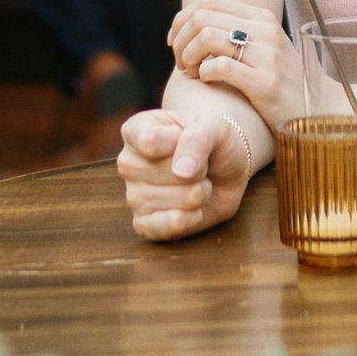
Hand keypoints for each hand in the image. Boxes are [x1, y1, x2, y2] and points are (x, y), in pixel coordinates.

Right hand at [116, 103, 254, 239]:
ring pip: (168, 201)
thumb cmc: (215, 142)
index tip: (188, 138)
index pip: (150, 142)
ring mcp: (134, 195)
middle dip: (195, 170)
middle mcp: (129, 164)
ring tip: (200, 184)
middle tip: (200, 164)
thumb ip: (198, 140)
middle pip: (162, 172)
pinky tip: (195, 210)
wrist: (227, 168)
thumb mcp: (214, 127)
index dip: (180, 143)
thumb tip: (182, 171)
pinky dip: (187, 220)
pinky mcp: (144, 223)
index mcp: (136, 131)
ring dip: (197, 194)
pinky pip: (161, 229)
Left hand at [166, 0, 298, 128]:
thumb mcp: (264, 46)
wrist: (314, 112)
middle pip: (202, 17)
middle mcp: (265, 30)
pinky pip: (220, 66)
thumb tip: (204, 0)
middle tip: (182, 63)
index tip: (174, 42)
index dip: (182, 20)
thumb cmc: (281, 82)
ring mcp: (267, 56)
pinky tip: (207, 83)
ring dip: (189, 57)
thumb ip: (237, 25)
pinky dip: (204, 74)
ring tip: (193, 73)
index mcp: (262, 18)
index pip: (208, 2)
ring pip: (207, 37)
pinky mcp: (266, 82)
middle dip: (181, 40)